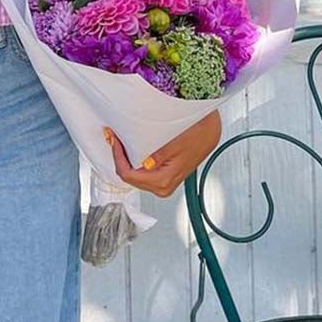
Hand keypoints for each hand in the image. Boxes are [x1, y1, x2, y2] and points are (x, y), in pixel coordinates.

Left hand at [104, 110, 220, 198]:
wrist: (209, 134)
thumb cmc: (196, 137)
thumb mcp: (176, 144)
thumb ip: (158, 156)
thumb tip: (144, 163)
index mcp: (163, 181)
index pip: (128, 175)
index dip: (117, 157)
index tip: (114, 140)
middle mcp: (162, 187)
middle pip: (128, 177)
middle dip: (118, 157)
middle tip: (112, 137)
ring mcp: (162, 184)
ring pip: (133, 176)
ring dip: (124, 159)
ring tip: (119, 141)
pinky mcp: (162, 178)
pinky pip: (140, 173)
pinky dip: (132, 160)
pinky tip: (130, 148)